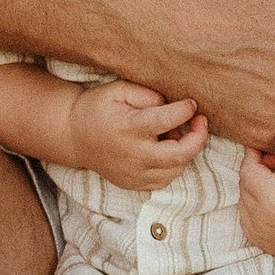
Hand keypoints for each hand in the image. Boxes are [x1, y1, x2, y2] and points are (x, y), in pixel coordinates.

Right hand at [65, 77, 209, 190]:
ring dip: (185, 152)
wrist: (74, 137)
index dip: (185, 110)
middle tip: (200, 121)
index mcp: (128, 128)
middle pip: (178, 155)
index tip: (191, 103)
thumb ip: (147, 95)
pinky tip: (166, 150)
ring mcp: (133, 173)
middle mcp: (132, 155)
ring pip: (175, 170)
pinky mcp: (134, 184)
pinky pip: (165, 180)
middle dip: (198, 138)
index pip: (166, 121)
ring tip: (176, 135)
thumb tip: (173, 106)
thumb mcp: (118, 90)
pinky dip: (173, 166)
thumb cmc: (97, 108)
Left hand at [236, 126, 274, 256]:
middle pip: (244, 187)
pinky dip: (255, 209)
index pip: (248, 171)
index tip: (269, 150)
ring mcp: (264, 237)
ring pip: (244, 204)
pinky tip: (274, 201)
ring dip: (254, 190)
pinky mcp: (266, 245)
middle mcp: (264, 222)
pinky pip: (248, 221)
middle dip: (256, 171)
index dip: (255, 156)